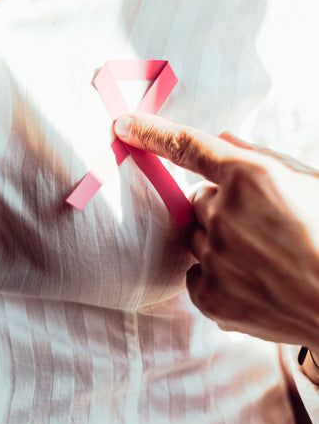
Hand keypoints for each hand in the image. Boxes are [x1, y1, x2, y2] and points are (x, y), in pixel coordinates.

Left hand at [114, 112, 318, 348]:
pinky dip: (215, 275)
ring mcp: (215, 257)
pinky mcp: (211, 297)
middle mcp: (224, 213)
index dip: (151, 132)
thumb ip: (260, 157)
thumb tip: (223, 140)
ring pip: (198, 238)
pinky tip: (251, 280)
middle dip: (220, 207)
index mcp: (250, 176)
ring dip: (219, 241)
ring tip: (262, 256)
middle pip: (198, 200)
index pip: (186, 146)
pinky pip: (196, 274)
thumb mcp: (307, 181)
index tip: (123, 126)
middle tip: (258, 225)